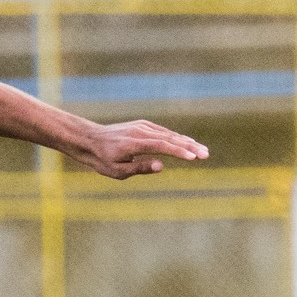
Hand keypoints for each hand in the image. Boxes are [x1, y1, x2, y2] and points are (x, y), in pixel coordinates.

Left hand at [72, 120, 209, 178]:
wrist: (90, 139)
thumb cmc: (102, 159)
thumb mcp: (117, 170)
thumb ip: (140, 168)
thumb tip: (161, 166)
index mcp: (135, 143)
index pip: (162, 146)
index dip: (179, 152)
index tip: (193, 158)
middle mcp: (142, 131)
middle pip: (170, 138)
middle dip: (190, 147)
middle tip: (206, 155)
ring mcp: (144, 126)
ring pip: (169, 134)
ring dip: (187, 143)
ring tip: (202, 152)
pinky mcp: (144, 126)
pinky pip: (164, 132)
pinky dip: (177, 139)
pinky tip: (188, 145)